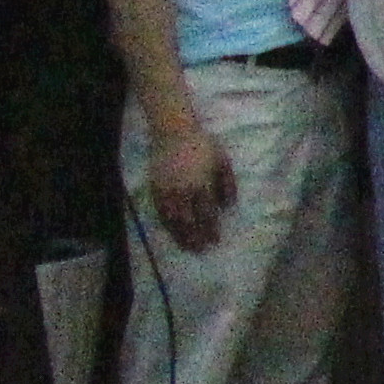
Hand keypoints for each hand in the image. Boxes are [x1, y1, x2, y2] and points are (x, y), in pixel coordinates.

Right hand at [142, 121, 234, 254]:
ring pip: (172, 220)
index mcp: (201, 185)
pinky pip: (160, 212)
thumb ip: (227, 184)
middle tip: (200, 250)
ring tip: (187, 247)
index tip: (215, 241)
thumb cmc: (202, 145)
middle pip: (188, 221)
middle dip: (195, 237)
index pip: (206, 214)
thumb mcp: (222, 161)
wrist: (173, 132)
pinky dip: (166, 225)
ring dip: (180, 235)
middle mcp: (182, 192)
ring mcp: (166, 191)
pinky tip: (171, 232)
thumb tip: (228, 206)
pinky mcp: (154, 188)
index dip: (210, 229)